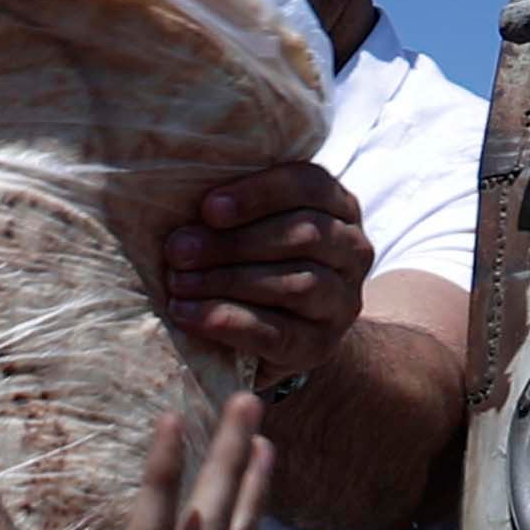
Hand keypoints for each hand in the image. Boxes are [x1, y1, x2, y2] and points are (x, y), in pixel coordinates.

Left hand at [152, 157, 372, 378]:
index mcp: (338, 207)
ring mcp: (342, 302)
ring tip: (178, 284)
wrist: (285, 341)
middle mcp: (352, 251)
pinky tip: (190, 316)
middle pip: (302, 235)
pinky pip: (277, 332)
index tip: (208, 208)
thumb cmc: (257, 268)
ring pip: (295, 284)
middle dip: (232, 242)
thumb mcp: (254, 229)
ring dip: (228, 281)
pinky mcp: (319, 345)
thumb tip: (176, 198)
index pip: (308, 184)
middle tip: (178, 250)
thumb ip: (236, 210)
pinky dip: (229, 322)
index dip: (258, 193)